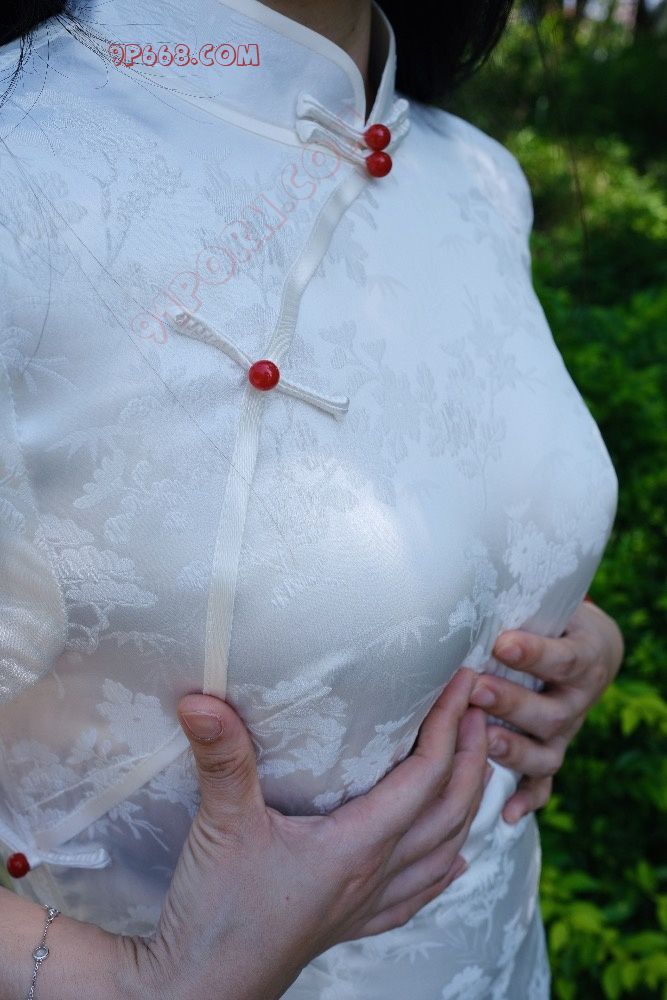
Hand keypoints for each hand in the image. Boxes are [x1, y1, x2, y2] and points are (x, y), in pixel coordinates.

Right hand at [113, 668, 487, 999]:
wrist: (200, 990)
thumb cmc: (217, 914)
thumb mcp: (222, 826)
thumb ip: (221, 758)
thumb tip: (202, 699)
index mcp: (357, 845)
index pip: (425, 776)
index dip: (448, 725)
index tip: (463, 684)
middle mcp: (374, 875)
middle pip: (449, 811)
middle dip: (471, 757)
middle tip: (479, 709)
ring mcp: (365, 904)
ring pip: (442, 852)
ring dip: (467, 805)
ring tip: (476, 766)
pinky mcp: (347, 923)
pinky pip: (415, 895)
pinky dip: (443, 871)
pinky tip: (455, 863)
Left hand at [468, 598, 624, 823]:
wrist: (585, 647)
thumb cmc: (549, 619)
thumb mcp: (546, 605)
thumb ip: (518, 605)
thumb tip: (468, 588)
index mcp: (583, 659)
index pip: (562, 659)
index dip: (533, 653)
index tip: (501, 643)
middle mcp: (576, 701)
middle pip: (549, 712)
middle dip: (510, 703)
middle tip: (475, 689)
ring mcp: (564, 733)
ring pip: (546, 753)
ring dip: (513, 750)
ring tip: (481, 742)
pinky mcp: (550, 754)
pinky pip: (543, 784)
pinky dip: (527, 799)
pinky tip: (506, 813)